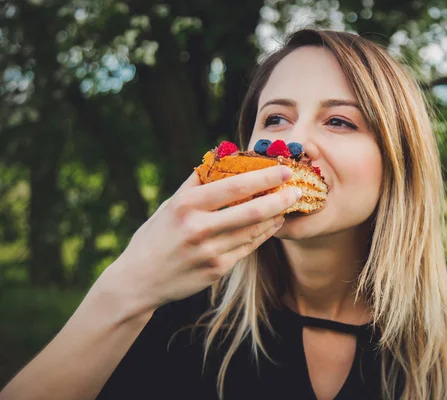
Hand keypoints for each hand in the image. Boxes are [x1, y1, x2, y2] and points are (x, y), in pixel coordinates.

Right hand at [101, 165, 299, 312]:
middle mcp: (199, 229)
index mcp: (186, 206)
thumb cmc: (155, 236)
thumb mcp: (170, 205)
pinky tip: (274, 224)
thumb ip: (197, 182)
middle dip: (280, 199)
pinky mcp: (217, 270)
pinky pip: (249, 248)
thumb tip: (222, 157)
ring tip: (289, 204)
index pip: (234, 186)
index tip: (284, 170)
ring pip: (254, 230)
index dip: (264, 178)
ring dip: (276, 216)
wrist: (138, 280)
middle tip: (297, 189)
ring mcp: (210, 252)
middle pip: (252, 211)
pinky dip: (264, 233)